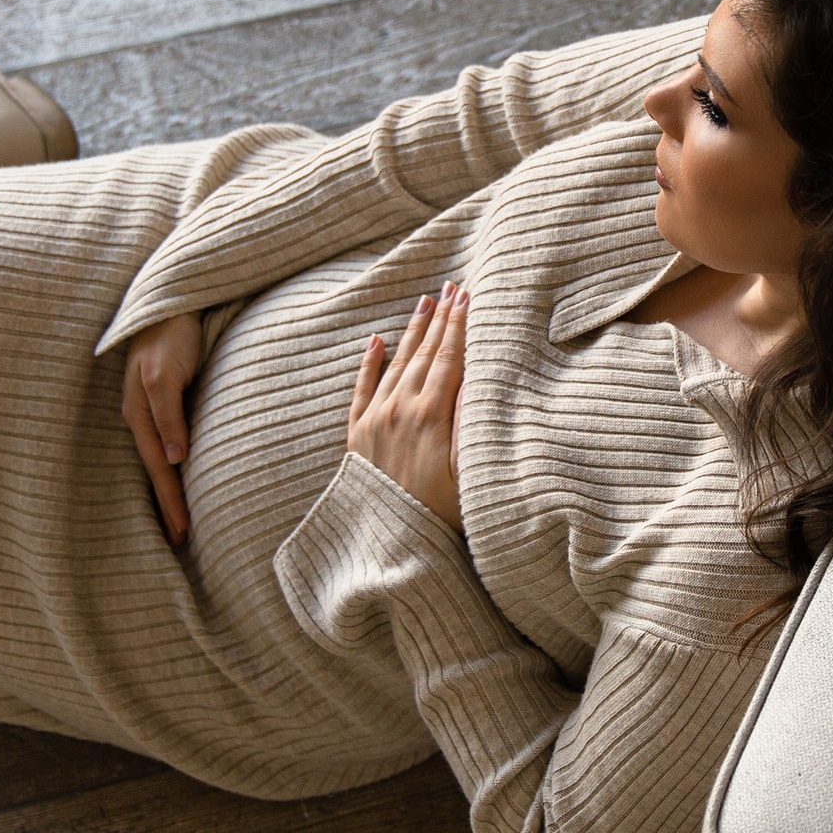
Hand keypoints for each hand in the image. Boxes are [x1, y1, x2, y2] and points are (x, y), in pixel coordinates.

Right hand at [122, 312, 203, 545]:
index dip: (170, 500)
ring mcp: (151, 406)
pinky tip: (178, 471)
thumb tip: (174, 460)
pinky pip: (166, 439)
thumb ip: (168, 415)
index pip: (158, 468)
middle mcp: (141, 414)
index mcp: (139, 413)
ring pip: (159, 456)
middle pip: (156, 468)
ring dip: (168, 487)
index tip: (182, 532)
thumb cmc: (170, 333)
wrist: (173, 299)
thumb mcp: (164, 375)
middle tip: (180, 539)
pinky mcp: (163, 397)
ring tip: (178, 515)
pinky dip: (171, 463)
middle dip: (166, 504)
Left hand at [348, 282, 468, 529]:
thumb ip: (471, 424)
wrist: (390, 546)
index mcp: (432, 416)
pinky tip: (376, 341)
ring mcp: (375, 420)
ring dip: (412, 331)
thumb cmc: (443, 516)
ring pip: (396, 363)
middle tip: (451, 286)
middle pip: (425, 353)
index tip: (469, 296)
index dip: (460, 325)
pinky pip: (362, 389)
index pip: (449, 358)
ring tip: (425, 301)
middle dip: (440, 318)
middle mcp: (400, 410)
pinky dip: (369, 363)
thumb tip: (476, 380)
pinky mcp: (356, 435)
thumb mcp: (469, 472)